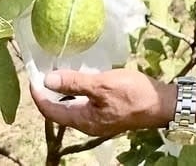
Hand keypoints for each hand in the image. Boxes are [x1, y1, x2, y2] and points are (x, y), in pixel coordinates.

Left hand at [29, 68, 171, 136]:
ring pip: (72, 107)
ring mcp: (98, 120)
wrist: (162, 104)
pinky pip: (84, 104)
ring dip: (63, 92)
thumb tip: (47, 80)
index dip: (38, 94)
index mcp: (83, 120)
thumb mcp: (102, 84)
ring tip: (59, 72)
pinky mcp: (107, 114)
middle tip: (43, 71)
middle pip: (59, 111)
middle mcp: (88, 124)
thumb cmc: (133, 94)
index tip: (32, 75)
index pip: (50, 110)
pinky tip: (81, 79)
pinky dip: (77, 92)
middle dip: (48, 93)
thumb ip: (74, 83)